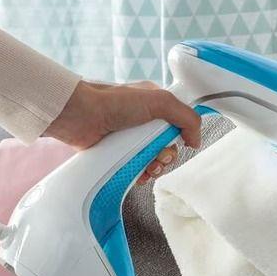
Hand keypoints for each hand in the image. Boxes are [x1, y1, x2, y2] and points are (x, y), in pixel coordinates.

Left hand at [44, 79, 201, 183]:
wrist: (81, 116)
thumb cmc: (114, 103)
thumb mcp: (159, 101)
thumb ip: (186, 117)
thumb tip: (195, 140)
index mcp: (154, 105)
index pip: (178, 124)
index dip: (181, 137)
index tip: (181, 142)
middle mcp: (143, 122)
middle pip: (167, 146)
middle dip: (167, 156)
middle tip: (159, 157)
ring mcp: (130, 139)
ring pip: (153, 160)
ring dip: (156, 168)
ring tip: (149, 168)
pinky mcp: (119, 154)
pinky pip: (137, 169)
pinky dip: (141, 174)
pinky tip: (139, 174)